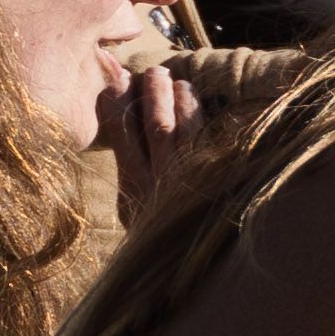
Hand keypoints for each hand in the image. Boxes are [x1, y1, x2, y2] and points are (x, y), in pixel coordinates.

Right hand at [96, 56, 200, 225]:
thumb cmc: (156, 232)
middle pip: (156, 126)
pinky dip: (204, 119)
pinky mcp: (216, 180)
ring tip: (177, 81)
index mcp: (135, 186)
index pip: (122, 136)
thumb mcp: (132, 207)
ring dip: (181, 102)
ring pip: (185, 130)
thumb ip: (130, 170)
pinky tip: (198, 102)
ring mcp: (191, 180)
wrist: (190, 264)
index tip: (118, 78)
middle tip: (153, 71)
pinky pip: (212, 142)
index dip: (118, 104)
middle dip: (154, 94)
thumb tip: (124, 122)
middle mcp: (162, 180)